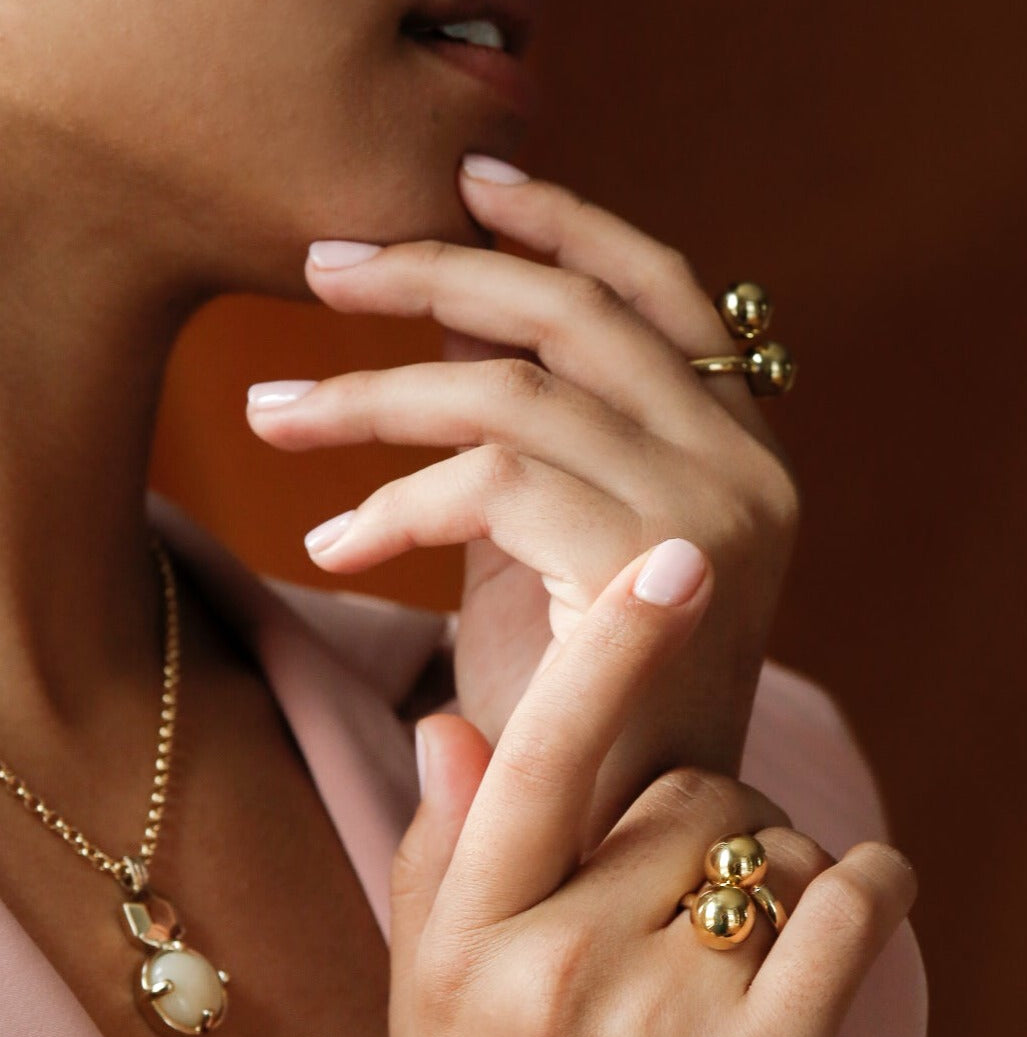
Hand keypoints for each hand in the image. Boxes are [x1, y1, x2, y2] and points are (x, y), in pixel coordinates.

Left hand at [246, 157, 799, 837]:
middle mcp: (747, 466)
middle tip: (321, 267)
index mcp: (743, 449)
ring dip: (373, 394)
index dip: (570, 222)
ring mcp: (709, 512)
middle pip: (582, 314)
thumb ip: (552, 440)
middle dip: (440, 273)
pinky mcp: (647, 567)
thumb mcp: (569, 545)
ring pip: (520, 389)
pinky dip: (395, 500)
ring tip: (269, 415)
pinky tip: (337, 543)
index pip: (664, 292)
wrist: (623, 852)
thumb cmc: (584, 701)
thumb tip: (461, 333)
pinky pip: (493, 479)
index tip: (469, 184)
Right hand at [389, 540, 916, 1036]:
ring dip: (782, 863)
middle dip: (709, 813)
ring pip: (775, 848)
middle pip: (690, 794)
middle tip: (689, 878)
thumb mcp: (431, 1000)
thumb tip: (450, 723)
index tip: (670, 559)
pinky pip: (851, 915)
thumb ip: (442, 854)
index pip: (538, 760)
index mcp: (467, 941)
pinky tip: (864, 899)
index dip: (609, 648)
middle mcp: (556, 976)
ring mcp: (664, 1031)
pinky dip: (873, 887)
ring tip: (740, 938)